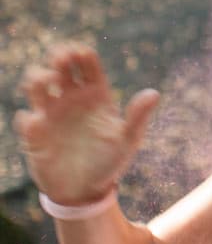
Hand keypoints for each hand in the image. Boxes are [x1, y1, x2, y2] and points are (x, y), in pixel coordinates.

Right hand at [13, 42, 159, 204]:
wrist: (87, 191)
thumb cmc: (111, 162)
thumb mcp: (129, 139)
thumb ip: (138, 116)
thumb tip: (154, 93)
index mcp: (96, 95)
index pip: (86, 62)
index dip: (80, 52)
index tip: (79, 52)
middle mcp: (72, 99)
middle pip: (58, 64)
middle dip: (56, 56)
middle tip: (60, 61)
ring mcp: (52, 114)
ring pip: (36, 82)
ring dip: (37, 77)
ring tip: (48, 83)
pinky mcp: (35, 134)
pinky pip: (25, 117)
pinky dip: (29, 117)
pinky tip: (38, 124)